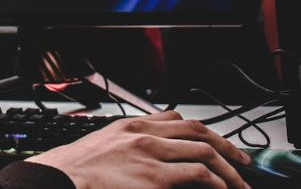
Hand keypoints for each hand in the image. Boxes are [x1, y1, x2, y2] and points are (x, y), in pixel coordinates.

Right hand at [24, 110, 251, 188]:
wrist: (58, 180)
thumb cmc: (76, 169)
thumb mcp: (103, 144)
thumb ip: (129, 142)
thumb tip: (151, 153)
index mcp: (131, 125)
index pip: (177, 119)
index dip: (204, 131)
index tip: (217, 143)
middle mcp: (144, 134)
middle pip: (198, 132)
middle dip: (226, 147)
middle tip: (242, 162)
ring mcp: (150, 155)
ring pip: (205, 152)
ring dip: (229, 169)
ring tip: (239, 183)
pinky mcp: (154, 178)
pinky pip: (198, 174)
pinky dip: (216, 181)